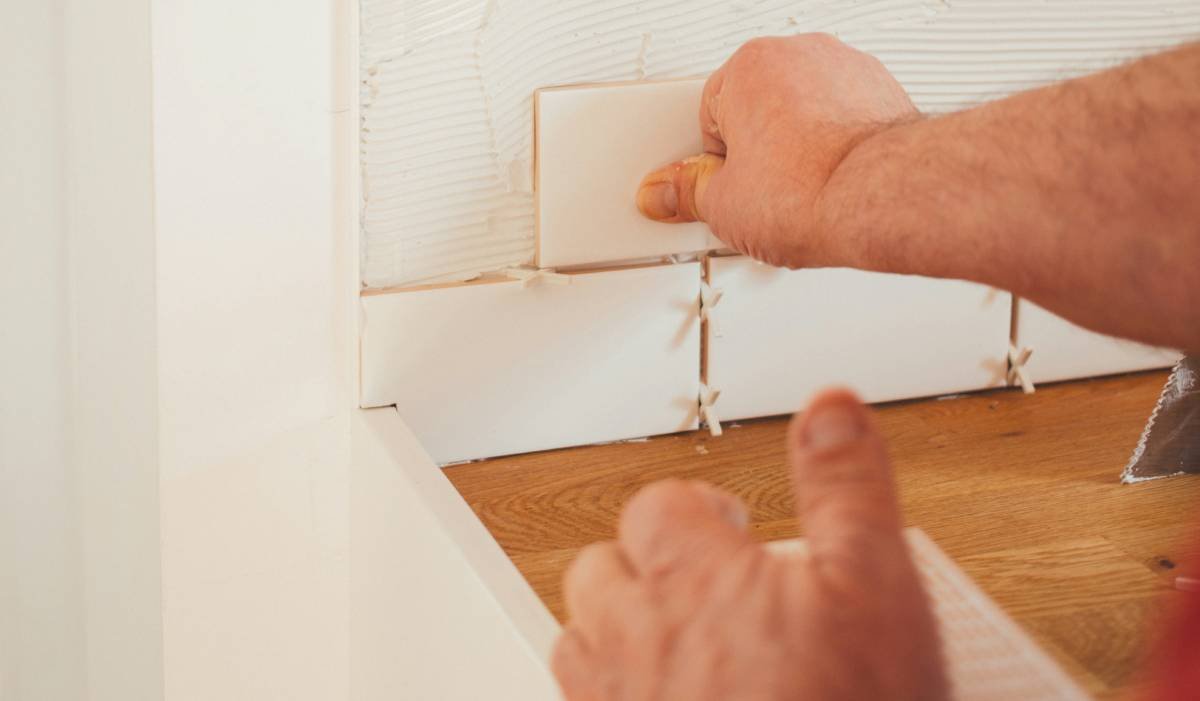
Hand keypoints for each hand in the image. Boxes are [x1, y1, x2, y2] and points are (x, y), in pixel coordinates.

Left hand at [552, 389, 945, 700]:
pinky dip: (610, 697)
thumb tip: (829, 409)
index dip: (693, 506)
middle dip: (641, 564)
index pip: (658, 507)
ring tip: (665, 638)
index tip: (726, 522)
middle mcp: (637, 640)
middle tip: (691, 579)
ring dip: (610, 630)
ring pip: (578, 643)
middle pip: (599, 570)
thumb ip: (846, 487)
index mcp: (693, 580)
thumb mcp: (876, 586)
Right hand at [636, 34, 917, 267]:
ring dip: (798, 148)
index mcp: (748, 66)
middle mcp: (799, 54)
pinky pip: (844, 119)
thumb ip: (686, 193)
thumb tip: (665, 193)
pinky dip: (838, 147)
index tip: (722, 191)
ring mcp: (846, 69)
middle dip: (756, 152)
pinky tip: (833, 184)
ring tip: (800, 194)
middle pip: (756, 108)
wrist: (882, 198)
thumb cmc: (812, 190)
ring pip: (804, 112)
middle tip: (759, 196)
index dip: (713, 165)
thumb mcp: (722, 206)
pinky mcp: (883, 91)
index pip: (708, 118)